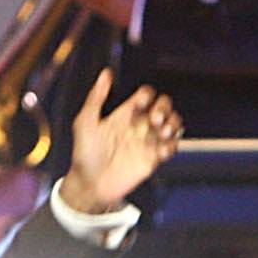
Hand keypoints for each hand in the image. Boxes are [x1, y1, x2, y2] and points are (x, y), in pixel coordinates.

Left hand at [53, 75, 182, 214]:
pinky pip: (171, 147)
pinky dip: (171, 146)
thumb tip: (106, 73)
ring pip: (173, 124)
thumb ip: (96, 98)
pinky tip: (160, 152)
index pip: (146, 95)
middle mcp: (139, 125)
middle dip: (164, 108)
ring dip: (173, 124)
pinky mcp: (153, 159)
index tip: (138, 105)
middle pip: (164, 106)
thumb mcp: (85, 122)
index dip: (147, 96)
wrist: (90, 184)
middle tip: (154, 120)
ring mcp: (148, 141)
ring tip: (162, 133)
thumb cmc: (84, 153)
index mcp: (126, 113)